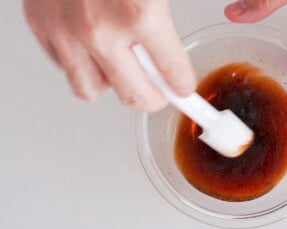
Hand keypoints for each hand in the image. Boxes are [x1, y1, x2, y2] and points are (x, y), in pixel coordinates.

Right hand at [24, 0, 195, 111]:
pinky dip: (82, 63)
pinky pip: (65, 67)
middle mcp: (100, 29)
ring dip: (112, 83)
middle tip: (159, 88)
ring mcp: (66, 31)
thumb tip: (170, 46)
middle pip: (134, 96)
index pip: (172, 73)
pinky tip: (94, 46)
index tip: (184, 88)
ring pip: (92, 90)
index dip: (182, 84)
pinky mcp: (41, 26)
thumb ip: (163, 14)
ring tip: (122, 64)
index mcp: (139, 12)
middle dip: (153, 96)